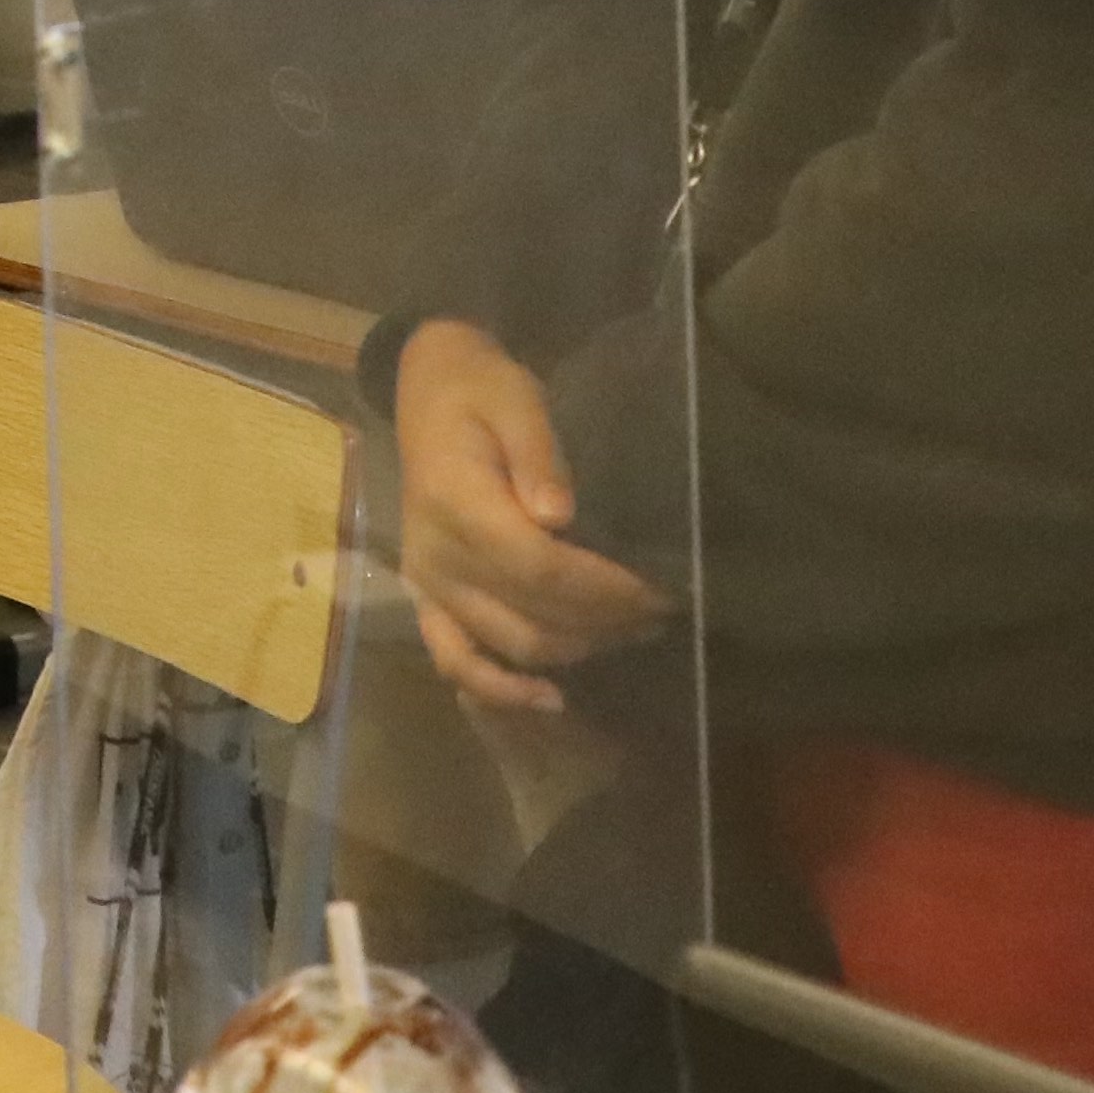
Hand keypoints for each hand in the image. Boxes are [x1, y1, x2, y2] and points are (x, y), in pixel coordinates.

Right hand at [389, 319, 663, 715]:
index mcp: (455, 504)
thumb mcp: (515, 397)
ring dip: (579, 649)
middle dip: (608, 621)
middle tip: (665, 608)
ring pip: (512, 644)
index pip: (539, 569)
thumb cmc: (481, 392)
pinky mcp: (428, 598)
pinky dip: (499, 690)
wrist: (428, 395)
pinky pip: (455, 660)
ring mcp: (429, 584)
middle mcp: (437, 556)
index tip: (662, 591)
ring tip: (634, 631)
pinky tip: (550, 699)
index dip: (605, 591)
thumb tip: (559, 516)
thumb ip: (538, 452)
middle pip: (532, 617)